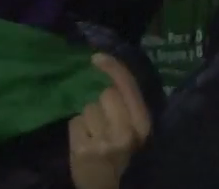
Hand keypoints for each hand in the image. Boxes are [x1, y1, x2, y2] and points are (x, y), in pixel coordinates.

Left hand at [68, 53, 151, 188]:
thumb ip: (129, 109)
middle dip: (102, 103)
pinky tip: (85, 143)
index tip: (97, 58)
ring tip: (95, 136)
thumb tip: (109, 79)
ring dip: (89, 118)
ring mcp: (103, 141)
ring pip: (88, 108)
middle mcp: (126, 131)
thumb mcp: (136, 133)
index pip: (128, 88)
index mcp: (143, 126)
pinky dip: (77, 130)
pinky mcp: (83, 150)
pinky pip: (75, 123)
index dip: (113, 69)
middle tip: (105, 123)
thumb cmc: (125, 160)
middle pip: (106, 94)